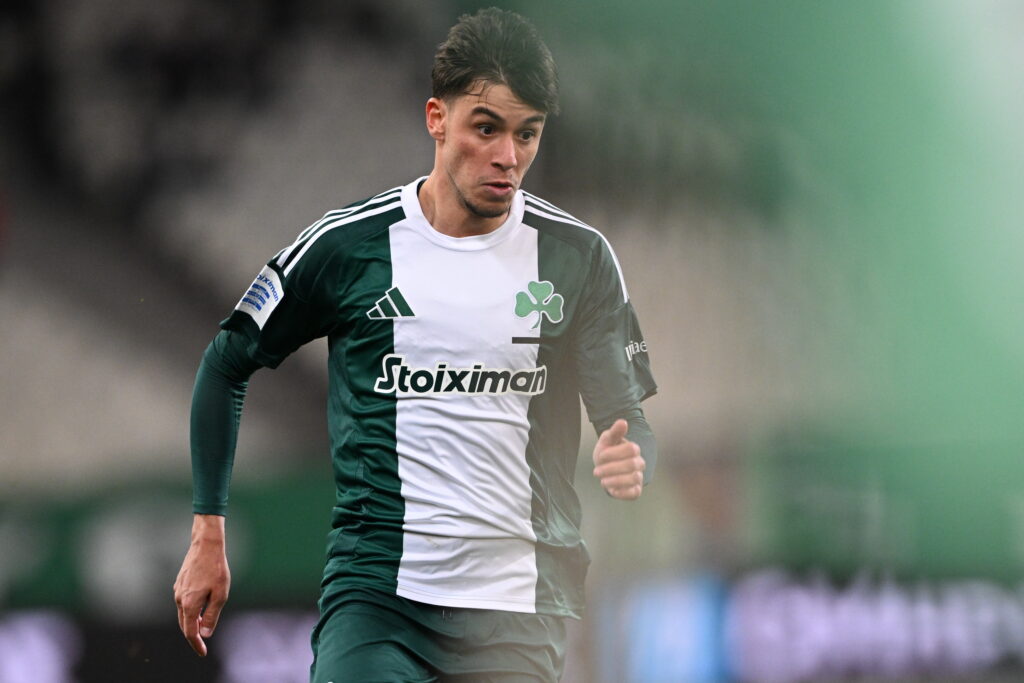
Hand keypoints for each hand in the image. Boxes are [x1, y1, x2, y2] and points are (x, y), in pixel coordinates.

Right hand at [173, 514, 230, 656]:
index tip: (202, 652)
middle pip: (184, 625)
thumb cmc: (216, 569)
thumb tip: (205, 634)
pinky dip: (189, 612)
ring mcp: (177, 590)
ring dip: (190, 624)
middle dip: (192, 636)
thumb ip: (211, 616)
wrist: (206, 546)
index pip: (190, 632)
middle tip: (202, 645)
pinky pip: (182, 603)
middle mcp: (179, 599)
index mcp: (189, 604)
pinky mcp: (179, 583)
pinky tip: (197, 611)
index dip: (196, 644)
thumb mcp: (220, 594)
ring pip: (182, 614)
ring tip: (201, 630)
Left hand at [593, 419, 644, 499]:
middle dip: (612, 468)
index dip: (614, 453)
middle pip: (632, 464)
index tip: (601, 455)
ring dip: (615, 480)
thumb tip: (623, 422)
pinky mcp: (635, 490)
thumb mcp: (606, 441)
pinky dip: (622, 493)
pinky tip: (611, 490)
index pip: (631, 449)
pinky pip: (634, 493)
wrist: (605, 469)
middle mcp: (639, 463)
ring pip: (634, 479)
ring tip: (602, 481)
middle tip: (596, 471)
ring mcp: (638, 477)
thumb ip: (614, 432)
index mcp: (633, 449)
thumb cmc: (607, 453)